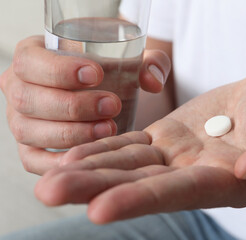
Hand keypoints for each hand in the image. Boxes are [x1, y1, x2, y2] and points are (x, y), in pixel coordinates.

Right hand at [0, 35, 170, 174]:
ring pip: (29, 130)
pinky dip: (57, 162)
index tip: (96, 74)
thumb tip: (153, 81)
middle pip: (27, 99)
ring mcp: (21, 120)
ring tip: (109, 128)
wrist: (108, 90)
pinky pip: (32, 160)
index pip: (29, 61)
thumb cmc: (113, 69)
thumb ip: (151, 62)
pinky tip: (89, 155)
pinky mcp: (30, 148)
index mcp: (33, 55)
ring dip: (70, 132)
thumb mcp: (133, 57)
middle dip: (72, 105)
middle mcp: (19, 88)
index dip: (58, 70)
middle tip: (112, 105)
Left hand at [35, 71, 245, 223]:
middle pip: (142, 184)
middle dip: (97, 189)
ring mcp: (178, 156)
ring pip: (129, 165)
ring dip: (90, 169)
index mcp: (228, 181)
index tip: (100, 209)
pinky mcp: (168, 136)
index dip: (142, 199)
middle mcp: (195, 175)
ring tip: (49, 178)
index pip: (181, 193)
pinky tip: (74, 154)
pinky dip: (103, 148)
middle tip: (49, 193)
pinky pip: (131, 144)